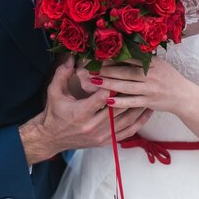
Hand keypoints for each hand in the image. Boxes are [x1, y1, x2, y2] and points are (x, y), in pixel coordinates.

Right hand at [19, 58, 151, 164]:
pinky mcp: (105, 142)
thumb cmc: (53, 112)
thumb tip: (71, 56)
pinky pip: (127, 133)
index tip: (124, 72)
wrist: (51, 138)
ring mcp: (100, 136)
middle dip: (130, 93)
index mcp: (81, 113)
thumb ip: (63, 73)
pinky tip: (147, 112)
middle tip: (142, 80)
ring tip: (148, 92)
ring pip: (125, 120)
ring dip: (138, 106)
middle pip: (118, 108)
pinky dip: (139, 122)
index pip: (103, 97)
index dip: (114, 84)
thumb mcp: (54, 91)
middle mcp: (92, 126)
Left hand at [89, 56, 193, 114]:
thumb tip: (124, 51)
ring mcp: (150, 89)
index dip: (114, 56)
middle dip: (107, 69)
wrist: (183, 96)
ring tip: (94, 81)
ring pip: (126, 86)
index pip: (130, 58)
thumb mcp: (159, 64)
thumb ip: (144, 59)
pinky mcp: (149, 102)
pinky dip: (120, 102)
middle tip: (90, 67)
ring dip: (109, 84)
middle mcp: (151, 75)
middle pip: (125, 71)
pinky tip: (107, 101)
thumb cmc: (168, 78)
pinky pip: (132, 102)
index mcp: (153, 63)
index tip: (99, 55)